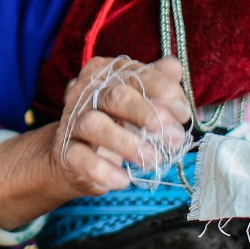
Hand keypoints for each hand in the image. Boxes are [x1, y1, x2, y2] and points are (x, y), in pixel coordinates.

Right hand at [0, 56, 190, 229]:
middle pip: (116, 96)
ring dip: (128, 143)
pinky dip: (104, 170)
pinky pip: (81, 158)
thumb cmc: (116, 123)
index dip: (164, 92)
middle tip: (174, 138)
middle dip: (148, 115)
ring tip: (152, 160)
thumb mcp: (139, 101)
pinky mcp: (66, 151)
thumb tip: (176, 68)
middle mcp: (87, 92)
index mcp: (107, 73)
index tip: (183, 114)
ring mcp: (73, 121)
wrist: (77, 157)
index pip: (137, 74)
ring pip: (96, 125)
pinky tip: (124, 180)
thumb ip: (158, 83)